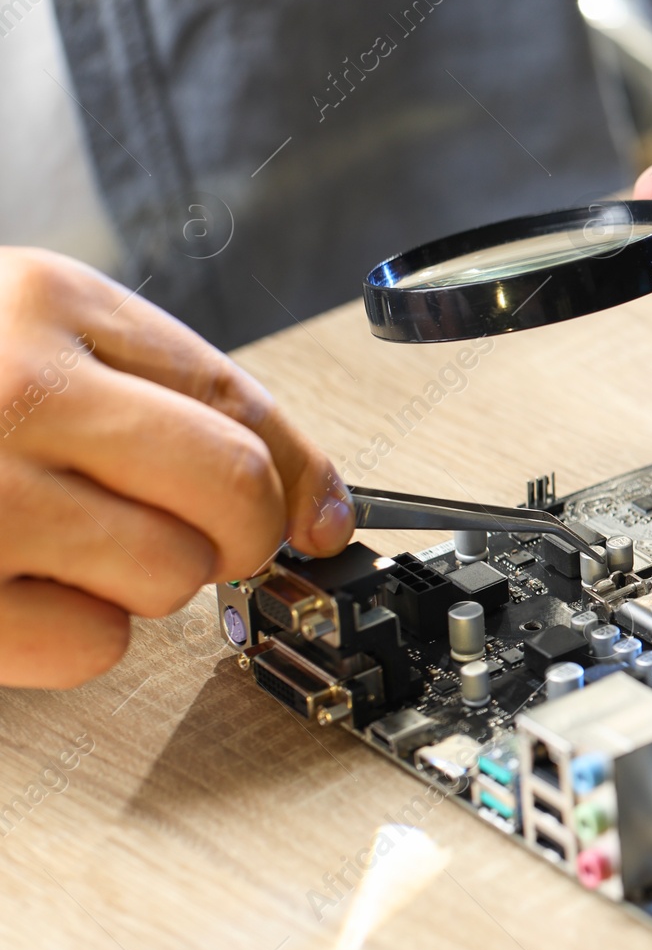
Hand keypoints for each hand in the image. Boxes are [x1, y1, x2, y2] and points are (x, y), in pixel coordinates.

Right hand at [0, 249, 353, 687]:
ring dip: (144, 580)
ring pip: (170, 575)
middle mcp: (11, 390)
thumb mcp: (26, 329)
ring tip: (68, 544)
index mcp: (47, 304)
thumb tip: (314, 502)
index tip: (322, 519)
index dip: (301, 474)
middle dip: (239, 532)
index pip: (243, 402)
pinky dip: (73, 635)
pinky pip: (88, 645)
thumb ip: (161, 392)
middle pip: (230, 489)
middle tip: (202, 538)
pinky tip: (17, 585)